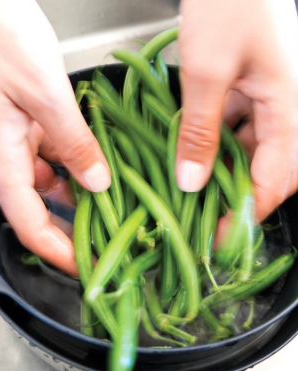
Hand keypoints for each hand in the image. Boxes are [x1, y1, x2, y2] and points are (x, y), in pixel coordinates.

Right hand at [0, 0, 110, 274]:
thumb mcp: (43, 92)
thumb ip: (72, 140)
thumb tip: (97, 181)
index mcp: (1, 157)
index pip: (28, 223)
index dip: (57, 252)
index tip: (84, 268)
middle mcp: (6, 155)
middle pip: (40, 207)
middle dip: (73, 224)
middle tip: (107, 236)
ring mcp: (17, 139)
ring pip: (49, 181)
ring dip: (79, 192)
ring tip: (113, 201)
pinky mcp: (27, 122)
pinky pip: (53, 154)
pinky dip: (76, 162)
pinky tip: (97, 161)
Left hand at [177, 0, 297, 222]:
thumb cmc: (226, 2)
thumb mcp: (207, 72)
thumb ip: (201, 129)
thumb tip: (192, 181)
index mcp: (288, 108)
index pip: (276, 179)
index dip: (248, 212)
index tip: (220, 236)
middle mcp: (284, 108)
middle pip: (269, 170)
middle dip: (239, 195)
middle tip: (208, 214)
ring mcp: (267, 99)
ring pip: (250, 151)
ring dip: (223, 170)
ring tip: (194, 186)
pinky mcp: (248, 91)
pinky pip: (237, 128)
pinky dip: (216, 143)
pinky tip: (194, 148)